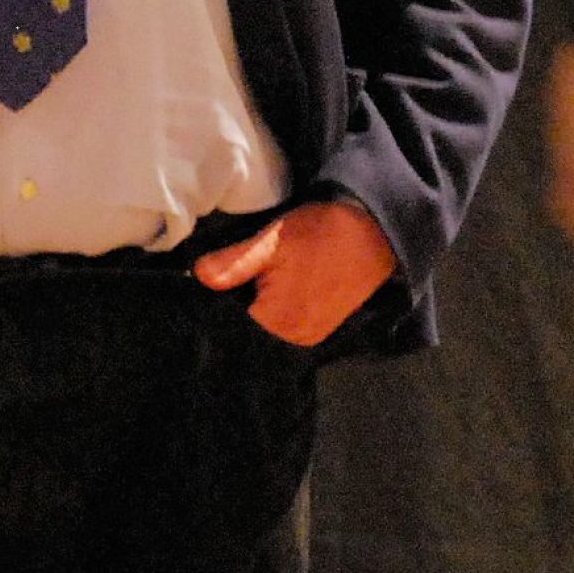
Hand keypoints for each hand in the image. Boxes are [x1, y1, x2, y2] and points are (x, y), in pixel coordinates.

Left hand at [194, 199, 397, 348]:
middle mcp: (293, 340)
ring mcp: (309, 336)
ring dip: (254, 311)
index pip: (228, 328)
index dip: (214, 308)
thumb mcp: (272, 241)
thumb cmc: (322, 234)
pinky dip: (273, 311)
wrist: (376, 232)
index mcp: (277, 323)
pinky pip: (284, 327)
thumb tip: (197, 276)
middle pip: (246, 333)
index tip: (205, 288)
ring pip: (265, 331)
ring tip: (249, 283)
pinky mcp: (320, 328)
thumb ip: (232, 263)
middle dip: (233, 310)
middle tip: (226, 281)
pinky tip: (272, 288)